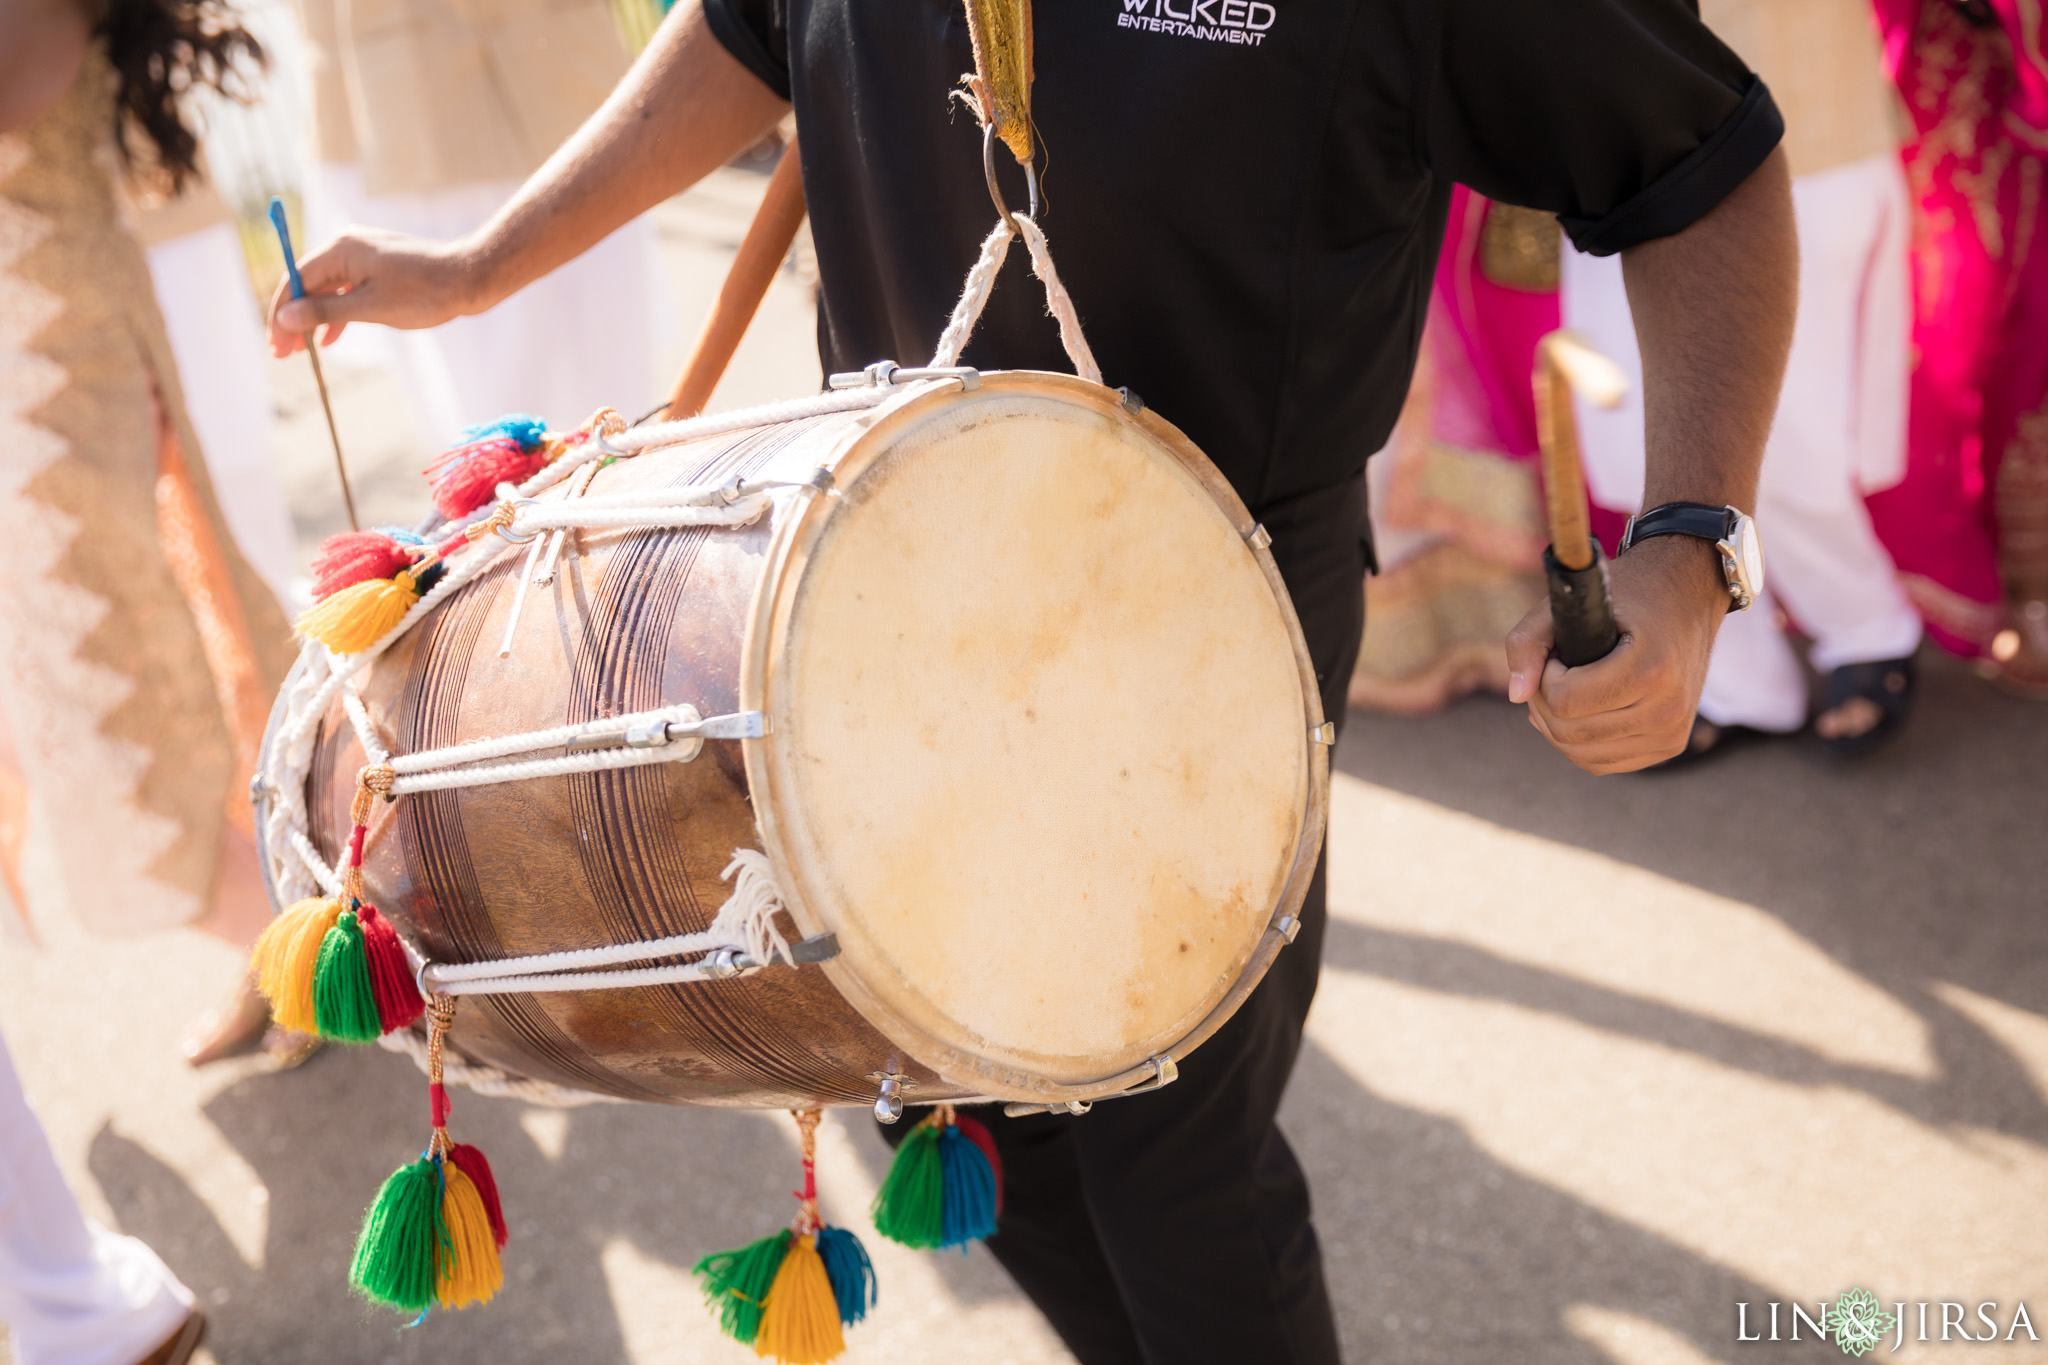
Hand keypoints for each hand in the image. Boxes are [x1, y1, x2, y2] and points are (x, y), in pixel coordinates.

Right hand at [266, 228, 485, 356]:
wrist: (470, 278)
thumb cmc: (424, 293)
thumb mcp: (370, 308)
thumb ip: (325, 312)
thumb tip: (285, 318)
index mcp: (341, 249)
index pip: (295, 280)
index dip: (281, 314)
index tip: (275, 345)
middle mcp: (347, 246)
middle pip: (308, 284)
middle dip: (294, 319)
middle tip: (283, 354)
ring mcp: (364, 257)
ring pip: (328, 290)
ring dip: (314, 318)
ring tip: (303, 350)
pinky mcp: (379, 269)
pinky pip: (348, 291)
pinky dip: (338, 313)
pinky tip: (330, 338)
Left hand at [1504, 535, 1728, 773]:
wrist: (1687, 600)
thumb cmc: (1628, 596)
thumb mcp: (1575, 601)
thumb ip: (1529, 641)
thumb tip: (1515, 694)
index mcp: (1652, 670)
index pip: (1564, 700)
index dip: (1545, 676)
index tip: (1557, 654)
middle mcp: (1667, 709)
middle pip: (1569, 732)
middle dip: (1544, 702)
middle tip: (1552, 671)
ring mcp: (1671, 733)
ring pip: (1581, 755)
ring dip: (1557, 725)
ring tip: (1564, 690)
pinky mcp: (1669, 747)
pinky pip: (1601, 763)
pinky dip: (1578, 742)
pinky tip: (1578, 712)